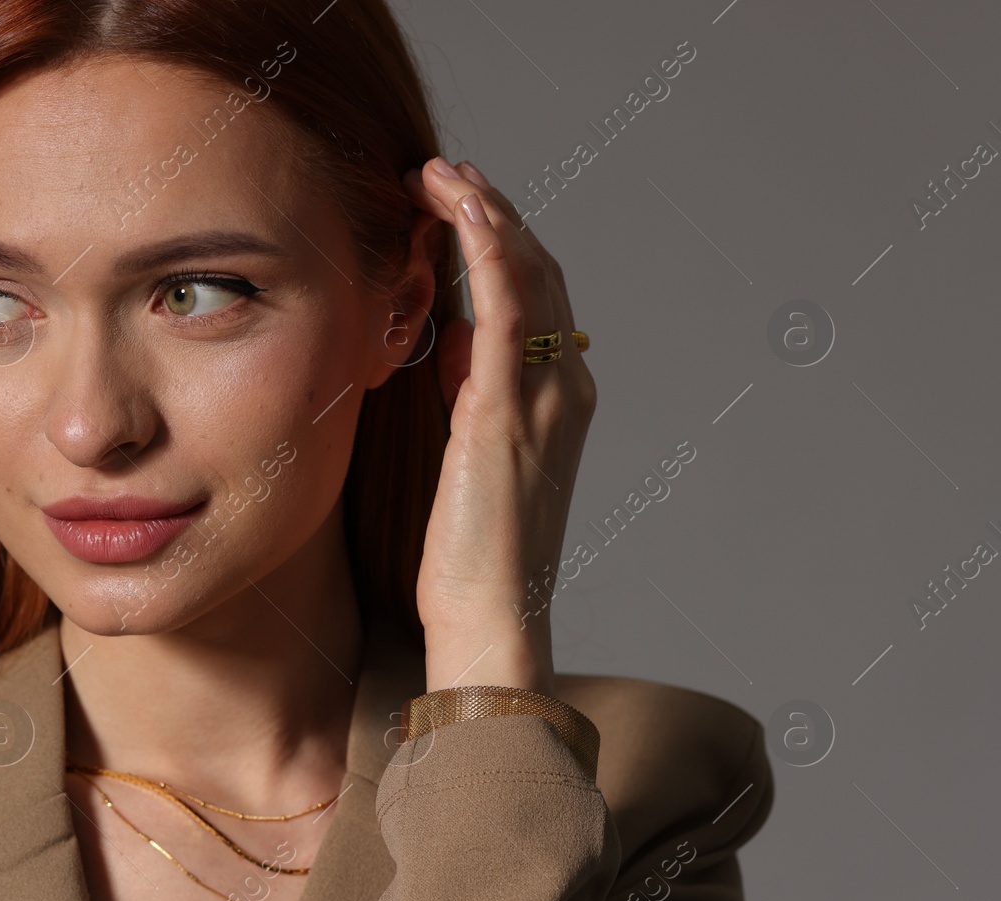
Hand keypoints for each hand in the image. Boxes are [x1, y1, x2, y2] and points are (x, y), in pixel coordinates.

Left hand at [404, 157, 596, 694]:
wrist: (492, 618)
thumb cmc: (473, 555)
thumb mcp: (471, 454)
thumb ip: (472, 392)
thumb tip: (457, 335)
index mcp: (559, 401)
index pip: (540, 298)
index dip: (501, 242)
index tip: (456, 204)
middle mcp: (566, 388)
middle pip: (540, 271)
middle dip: (492, 212)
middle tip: (444, 173)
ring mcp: (546, 396)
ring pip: (529, 273)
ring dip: (486, 212)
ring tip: (442, 174)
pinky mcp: (508, 408)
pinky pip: (508, 304)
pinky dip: (486, 247)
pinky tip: (458, 208)